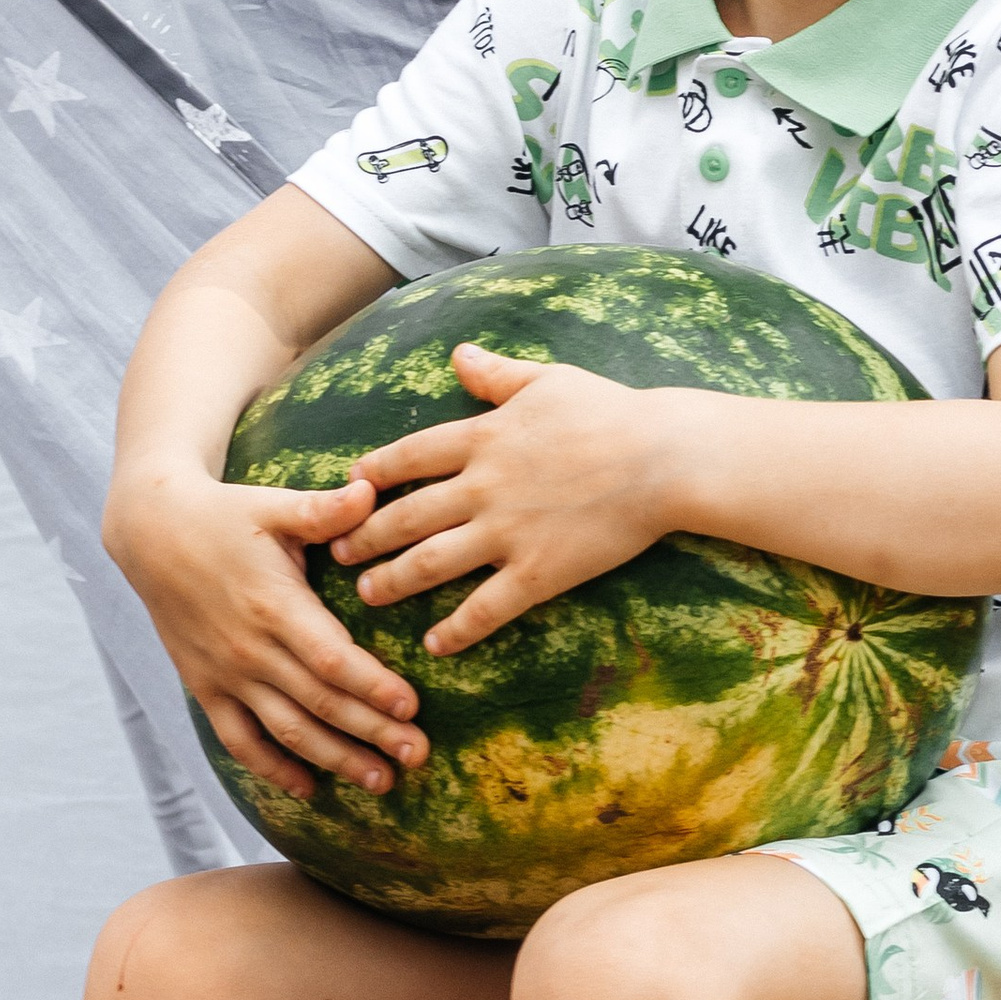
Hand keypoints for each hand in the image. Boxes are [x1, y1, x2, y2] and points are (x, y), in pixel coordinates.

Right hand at [104, 463, 425, 803]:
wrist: (150, 534)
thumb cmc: (224, 514)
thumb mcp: (272, 505)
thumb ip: (323, 509)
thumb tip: (370, 489)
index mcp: (273, 604)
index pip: (329, 658)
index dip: (370, 686)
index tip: (411, 707)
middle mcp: (249, 648)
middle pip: (319, 703)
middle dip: (372, 733)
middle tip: (419, 755)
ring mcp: (225, 674)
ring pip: (286, 731)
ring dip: (335, 760)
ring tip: (381, 781)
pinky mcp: (205, 687)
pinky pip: (239, 740)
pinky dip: (272, 768)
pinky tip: (308, 788)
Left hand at [337, 345, 682, 654]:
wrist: (664, 458)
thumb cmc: (611, 412)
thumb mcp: (548, 380)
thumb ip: (497, 374)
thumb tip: (458, 354)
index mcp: (484, 436)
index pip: (410, 456)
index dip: (374, 473)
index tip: (347, 487)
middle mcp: (484, 485)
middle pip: (406, 515)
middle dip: (365, 535)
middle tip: (336, 553)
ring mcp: (508, 532)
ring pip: (431, 563)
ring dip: (393, 581)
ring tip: (367, 596)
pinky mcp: (539, 571)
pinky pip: (486, 608)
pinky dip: (457, 629)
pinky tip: (434, 645)